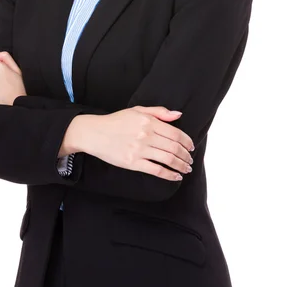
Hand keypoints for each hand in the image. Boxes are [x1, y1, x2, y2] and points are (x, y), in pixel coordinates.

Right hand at [78, 106, 194, 180]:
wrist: (94, 133)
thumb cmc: (116, 121)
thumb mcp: (137, 110)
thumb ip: (159, 112)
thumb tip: (178, 114)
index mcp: (148, 121)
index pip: (175, 133)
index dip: (187, 141)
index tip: (191, 147)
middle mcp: (146, 135)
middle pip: (174, 147)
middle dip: (186, 156)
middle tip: (190, 160)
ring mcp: (139, 149)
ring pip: (168, 159)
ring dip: (181, 165)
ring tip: (186, 169)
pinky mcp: (133, 162)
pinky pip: (156, 170)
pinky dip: (169, 175)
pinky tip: (176, 176)